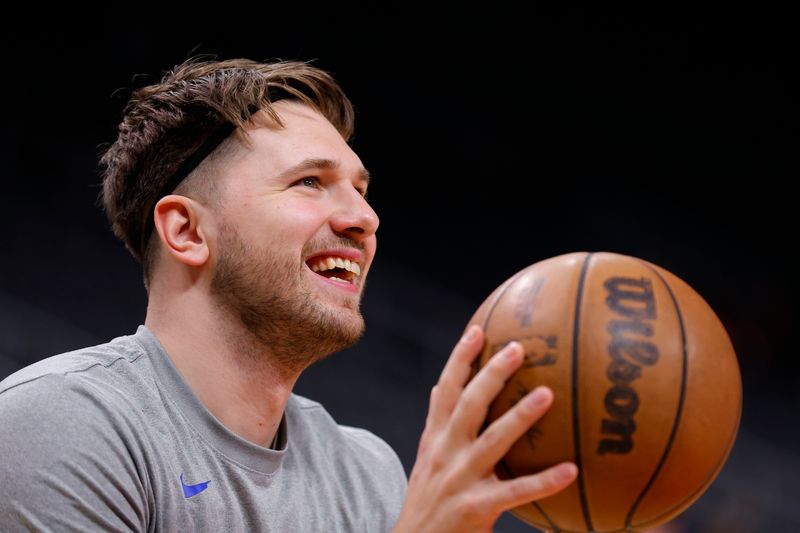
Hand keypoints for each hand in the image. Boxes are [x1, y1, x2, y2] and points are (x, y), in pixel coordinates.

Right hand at [393, 325, 577, 532]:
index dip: (460, 359)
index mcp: (435, 439)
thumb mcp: (426, 458)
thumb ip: (435, 424)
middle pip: (468, 405)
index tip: (478, 330)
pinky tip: (571, 470)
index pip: (446, 390)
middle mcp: (445, 453)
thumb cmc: (427, 499)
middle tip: (518, 348)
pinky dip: (544, 481)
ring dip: (519, 416)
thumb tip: (437, 388)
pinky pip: (516, 492)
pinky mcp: (477, 508)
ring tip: (547, 393)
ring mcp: (460, 480)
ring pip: (493, 441)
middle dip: (491, 374)